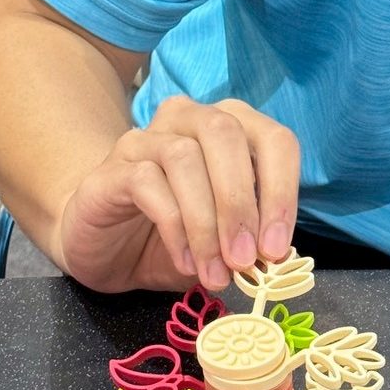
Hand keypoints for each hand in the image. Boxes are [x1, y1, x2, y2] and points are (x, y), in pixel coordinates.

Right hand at [58, 96, 299, 291]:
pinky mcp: (112, 167)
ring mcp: (147, 138)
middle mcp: (190, 119)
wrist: (107, 248)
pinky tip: (185, 261)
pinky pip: (146, 182)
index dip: (282, 191)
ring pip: (184, 157)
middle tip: (245, 259)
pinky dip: (174, 227)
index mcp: (232, 129)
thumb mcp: (226, 241)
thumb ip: (252, 238)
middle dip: (241, 202)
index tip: (277, 246)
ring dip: (206, 222)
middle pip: (226, 134)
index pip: (274, 139)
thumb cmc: (176, 237)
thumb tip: (277, 252)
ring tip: (215, 270)